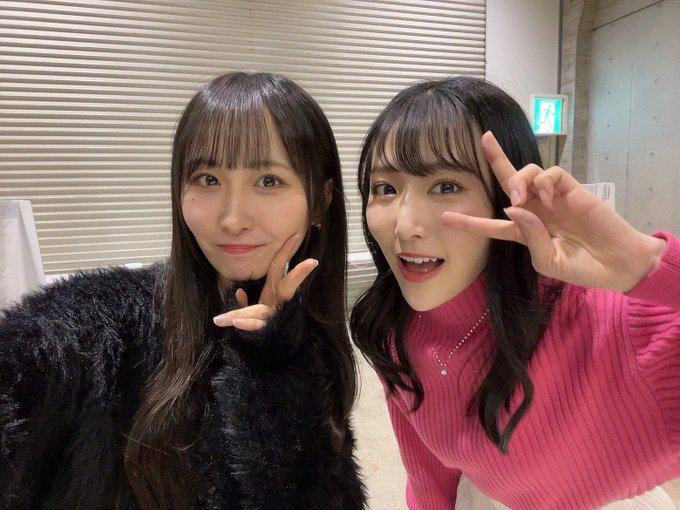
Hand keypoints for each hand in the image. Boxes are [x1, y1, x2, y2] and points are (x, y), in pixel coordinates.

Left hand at [213, 234, 317, 329]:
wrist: (272, 351)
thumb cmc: (264, 326)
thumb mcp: (255, 311)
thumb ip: (245, 302)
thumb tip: (239, 293)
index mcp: (274, 292)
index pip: (279, 267)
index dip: (285, 251)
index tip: (294, 235)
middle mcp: (277, 302)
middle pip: (288, 286)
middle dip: (298, 274)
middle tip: (312, 263)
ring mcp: (273, 316)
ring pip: (264, 308)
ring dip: (256, 303)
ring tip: (254, 294)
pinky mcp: (267, 330)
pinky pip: (257, 326)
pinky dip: (247, 323)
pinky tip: (237, 322)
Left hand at [441, 131, 665, 291]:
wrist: (616, 264)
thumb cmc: (581, 268)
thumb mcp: (548, 261)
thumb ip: (530, 237)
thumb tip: (513, 206)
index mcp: (524, 231)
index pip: (491, 225)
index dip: (469, 222)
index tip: (446, 217)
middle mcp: (535, 210)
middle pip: (509, 180)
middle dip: (495, 158)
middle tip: (483, 139)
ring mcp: (552, 198)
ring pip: (527, 173)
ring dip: (519, 180)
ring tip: (523, 196)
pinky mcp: (571, 189)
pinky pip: (551, 174)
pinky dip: (543, 181)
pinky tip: (546, 196)